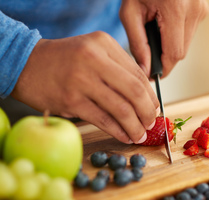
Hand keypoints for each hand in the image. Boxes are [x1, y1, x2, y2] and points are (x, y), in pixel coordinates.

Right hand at [12, 32, 159, 143]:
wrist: (28, 64)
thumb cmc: (66, 59)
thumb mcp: (95, 51)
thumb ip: (120, 67)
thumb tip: (145, 92)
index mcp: (104, 44)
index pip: (138, 74)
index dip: (151, 95)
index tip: (154, 107)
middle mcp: (94, 59)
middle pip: (134, 91)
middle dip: (147, 112)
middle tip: (150, 122)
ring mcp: (81, 80)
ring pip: (120, 109)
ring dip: (134, 126)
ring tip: (140, 135)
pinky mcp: (71, 101)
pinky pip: (103, 120)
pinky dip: (118, 131)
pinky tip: (125, 136)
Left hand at [120, 0, 208, 77]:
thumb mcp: (130, 13)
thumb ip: (137, 44)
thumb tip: (145, 69)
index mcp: (176, 9)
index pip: (174, 54)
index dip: (163, 69)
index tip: (152, 75)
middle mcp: (194, 10)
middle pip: (180, 53)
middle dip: (164, 58)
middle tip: (148, 53)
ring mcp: (201, 9)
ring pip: (185, 45)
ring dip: (169, 48)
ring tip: (155, 34)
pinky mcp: (202, 10)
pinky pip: (188, 35)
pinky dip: (175, 38)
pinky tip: (164, 27)